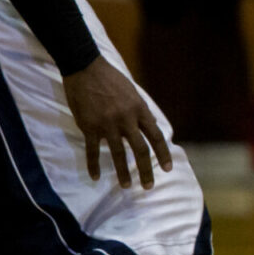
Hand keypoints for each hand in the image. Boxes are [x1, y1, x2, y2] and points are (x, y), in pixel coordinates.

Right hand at [63, 57, 172, 189]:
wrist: (86, 68)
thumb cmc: (110, 79)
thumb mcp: (133, 92)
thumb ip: (140, 111)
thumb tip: (151, 126)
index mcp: (140, 110)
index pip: (156, 136)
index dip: (163, 153)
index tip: (168, 168)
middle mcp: (127, 119)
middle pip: (141, 149)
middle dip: (146, 170)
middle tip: (148, 186)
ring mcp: (108, 124)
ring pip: (119, 154)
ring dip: (123, 172)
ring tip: (126, 186)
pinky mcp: (89, 126)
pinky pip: (93, 150)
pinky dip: (93, 165)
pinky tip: (95, 176)